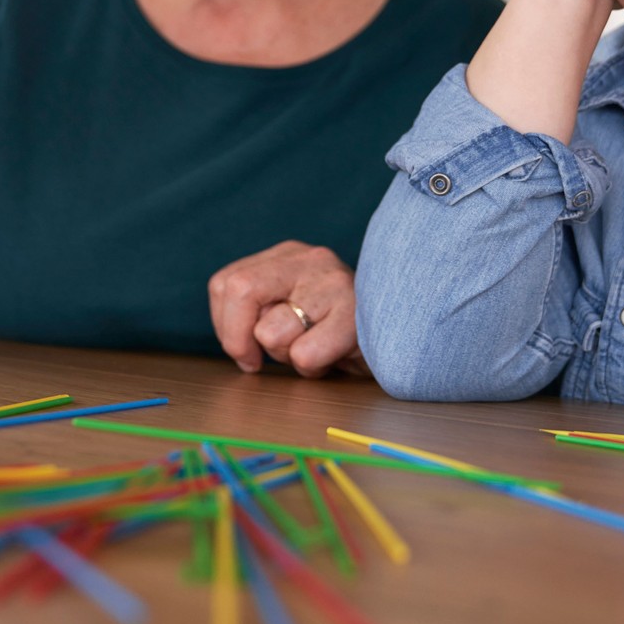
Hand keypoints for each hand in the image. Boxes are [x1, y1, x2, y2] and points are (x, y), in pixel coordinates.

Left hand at [207, 241, 361, 377]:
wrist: (398, 339)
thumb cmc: (335, 331)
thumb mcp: (289, 309)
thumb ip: (257, 310)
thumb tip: (233, 341)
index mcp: (288, 255)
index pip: (226, 283)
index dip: (224, 325)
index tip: (243, 351)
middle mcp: (311, 259)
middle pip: (241, 290)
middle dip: (239, 338)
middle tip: (256, 361)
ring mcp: (334, 283)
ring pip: (272, 332)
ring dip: (286, 355)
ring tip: (314, 347)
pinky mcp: (353, 314)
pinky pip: (305, 354)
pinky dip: (312, 367)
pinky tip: (332, 356)